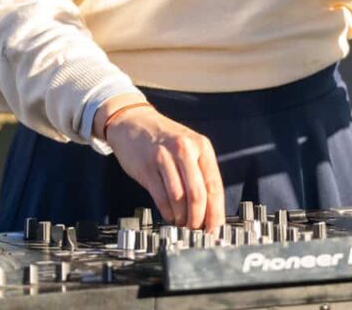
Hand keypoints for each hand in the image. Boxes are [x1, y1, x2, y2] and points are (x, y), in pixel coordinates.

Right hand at [104, 104, 224, 230]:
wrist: (134, 121)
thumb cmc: (164, 138)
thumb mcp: (189, 146)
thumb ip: (200, 172)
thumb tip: (210, 209)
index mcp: (201, 146)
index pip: (214, 185)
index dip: (216, 212)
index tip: (216, 230)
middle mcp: (185, 150)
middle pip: (198, 194)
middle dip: (198, 219)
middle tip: (197, 231)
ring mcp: (164, 158)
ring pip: (179, 199)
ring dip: (182, 219)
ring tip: (183, 224)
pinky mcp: (147, 167)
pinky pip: (161, 198)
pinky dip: (168, 213)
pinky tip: (170, 216)